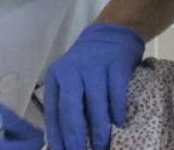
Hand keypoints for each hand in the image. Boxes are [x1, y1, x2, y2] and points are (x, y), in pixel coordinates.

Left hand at [43, 23, 144, 149]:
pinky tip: (119, 123)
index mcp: (57, 77)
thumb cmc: (87, 67)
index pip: (54, 112)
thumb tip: (63, 142)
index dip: (58, 136)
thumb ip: (66, 105)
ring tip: (102, 146)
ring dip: (99, 129)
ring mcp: (95, 66)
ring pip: (95, 103)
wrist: (111, 34)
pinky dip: (117, 109)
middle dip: (75, 137)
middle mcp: (72, 71)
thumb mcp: (70, 80)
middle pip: (70, 108)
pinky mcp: (116, 64)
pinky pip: (116, 91)